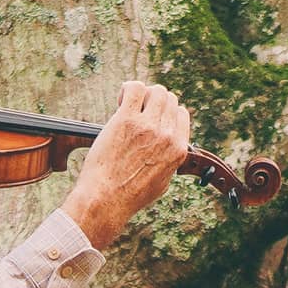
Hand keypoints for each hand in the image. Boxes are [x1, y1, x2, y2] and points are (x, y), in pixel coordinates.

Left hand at [60, 80, 196, 246]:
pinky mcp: (126, 120)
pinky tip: (120, 100)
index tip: (151, 119)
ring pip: (155, 91)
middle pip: (169, 99)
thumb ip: (170, 161)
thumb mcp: (162, 182)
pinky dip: (128, 89)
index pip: (181, 114)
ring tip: (128, 106)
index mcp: (178, 149)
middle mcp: (166, 135)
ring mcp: (147, 126)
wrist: (106, 199)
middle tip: (137, 112)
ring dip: (143, 94)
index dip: (165, 113)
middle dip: (153, 101)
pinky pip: (134, 88)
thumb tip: (169, 149)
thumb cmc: (129, 195)